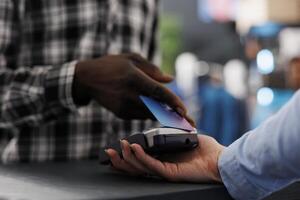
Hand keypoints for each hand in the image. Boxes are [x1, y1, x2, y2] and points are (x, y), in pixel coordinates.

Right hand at [73, 53, 193, 123]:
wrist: (87, 79)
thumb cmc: (112, 65)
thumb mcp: (132, 59)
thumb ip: (153, 69)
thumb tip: (171, 79)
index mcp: (134, 78)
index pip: (159, 92)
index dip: (174, 102)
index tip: (185, 111)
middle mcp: (129, 95)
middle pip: (157, 108)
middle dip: (174, 115)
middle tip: (189, 121)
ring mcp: (124, 107)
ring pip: (150, 113)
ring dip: (163, 113)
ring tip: (176, 114)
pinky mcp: (120, 114)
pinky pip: (140, 114)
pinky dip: (149, 111)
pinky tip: (153, 107)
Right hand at [105, 135, 224, 182]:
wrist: (220, 159)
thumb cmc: (205, 149)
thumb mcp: (183, 136)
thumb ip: (172, 132)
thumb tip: (164, 121)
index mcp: (162, 159)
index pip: (140, 160)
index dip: (127, 155)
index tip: (118, 145)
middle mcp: (161, 166)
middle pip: (134, 167)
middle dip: (120, 160)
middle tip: (108, 151)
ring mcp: (165, 171)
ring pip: (139, 167)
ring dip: (127, 157)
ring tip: (119, 147)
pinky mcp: (170, 172)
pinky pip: (152, 165)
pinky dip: (141, 157)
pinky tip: (134, 148)